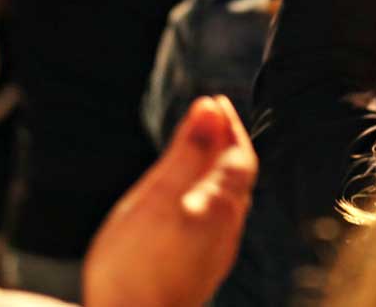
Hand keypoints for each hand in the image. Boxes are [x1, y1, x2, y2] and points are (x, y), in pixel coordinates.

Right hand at [84, 95, 255, 306]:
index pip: (238, 155)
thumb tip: (210, 106)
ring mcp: (216, 255)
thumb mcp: (158, 196)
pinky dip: (207, 199)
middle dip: (225, 146)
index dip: (229, 126)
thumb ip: (187, 152)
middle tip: (208, 121)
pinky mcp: (201, 273)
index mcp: (221, 205)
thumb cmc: (136, 265)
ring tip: (198, 155)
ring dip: (218, 172)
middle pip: (238, 178)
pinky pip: (215, 224)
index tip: (215, 102)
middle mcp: (227, 230)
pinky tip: (188, 204)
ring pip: (227, 203)